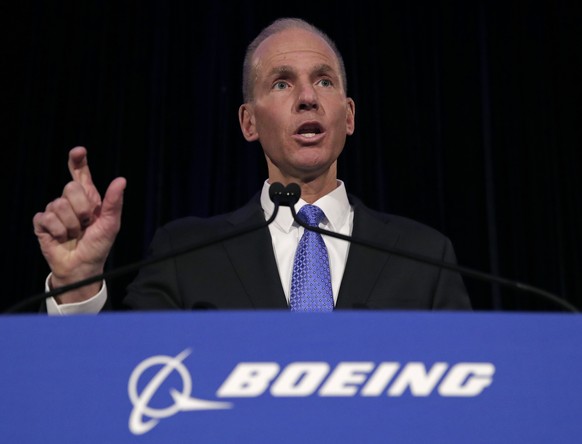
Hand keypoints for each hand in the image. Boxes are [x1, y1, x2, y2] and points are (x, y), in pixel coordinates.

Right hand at [33, 147, 125, 302]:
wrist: (83, 266)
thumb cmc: (98, 245)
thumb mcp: (111, 224)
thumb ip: (114, 202)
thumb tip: (121, 180)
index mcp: (88, 198)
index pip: (80, 174)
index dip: (77, 161)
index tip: (79, 151)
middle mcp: (70, 202)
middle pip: (70, 187)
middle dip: (82, 208)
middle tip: (86, 224)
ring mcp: (55, 212)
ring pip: (58, 205)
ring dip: (71, 225)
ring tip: (75, 234)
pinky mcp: (42, 223)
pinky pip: (47, 218)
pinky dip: (58, 231)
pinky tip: (61, 238)